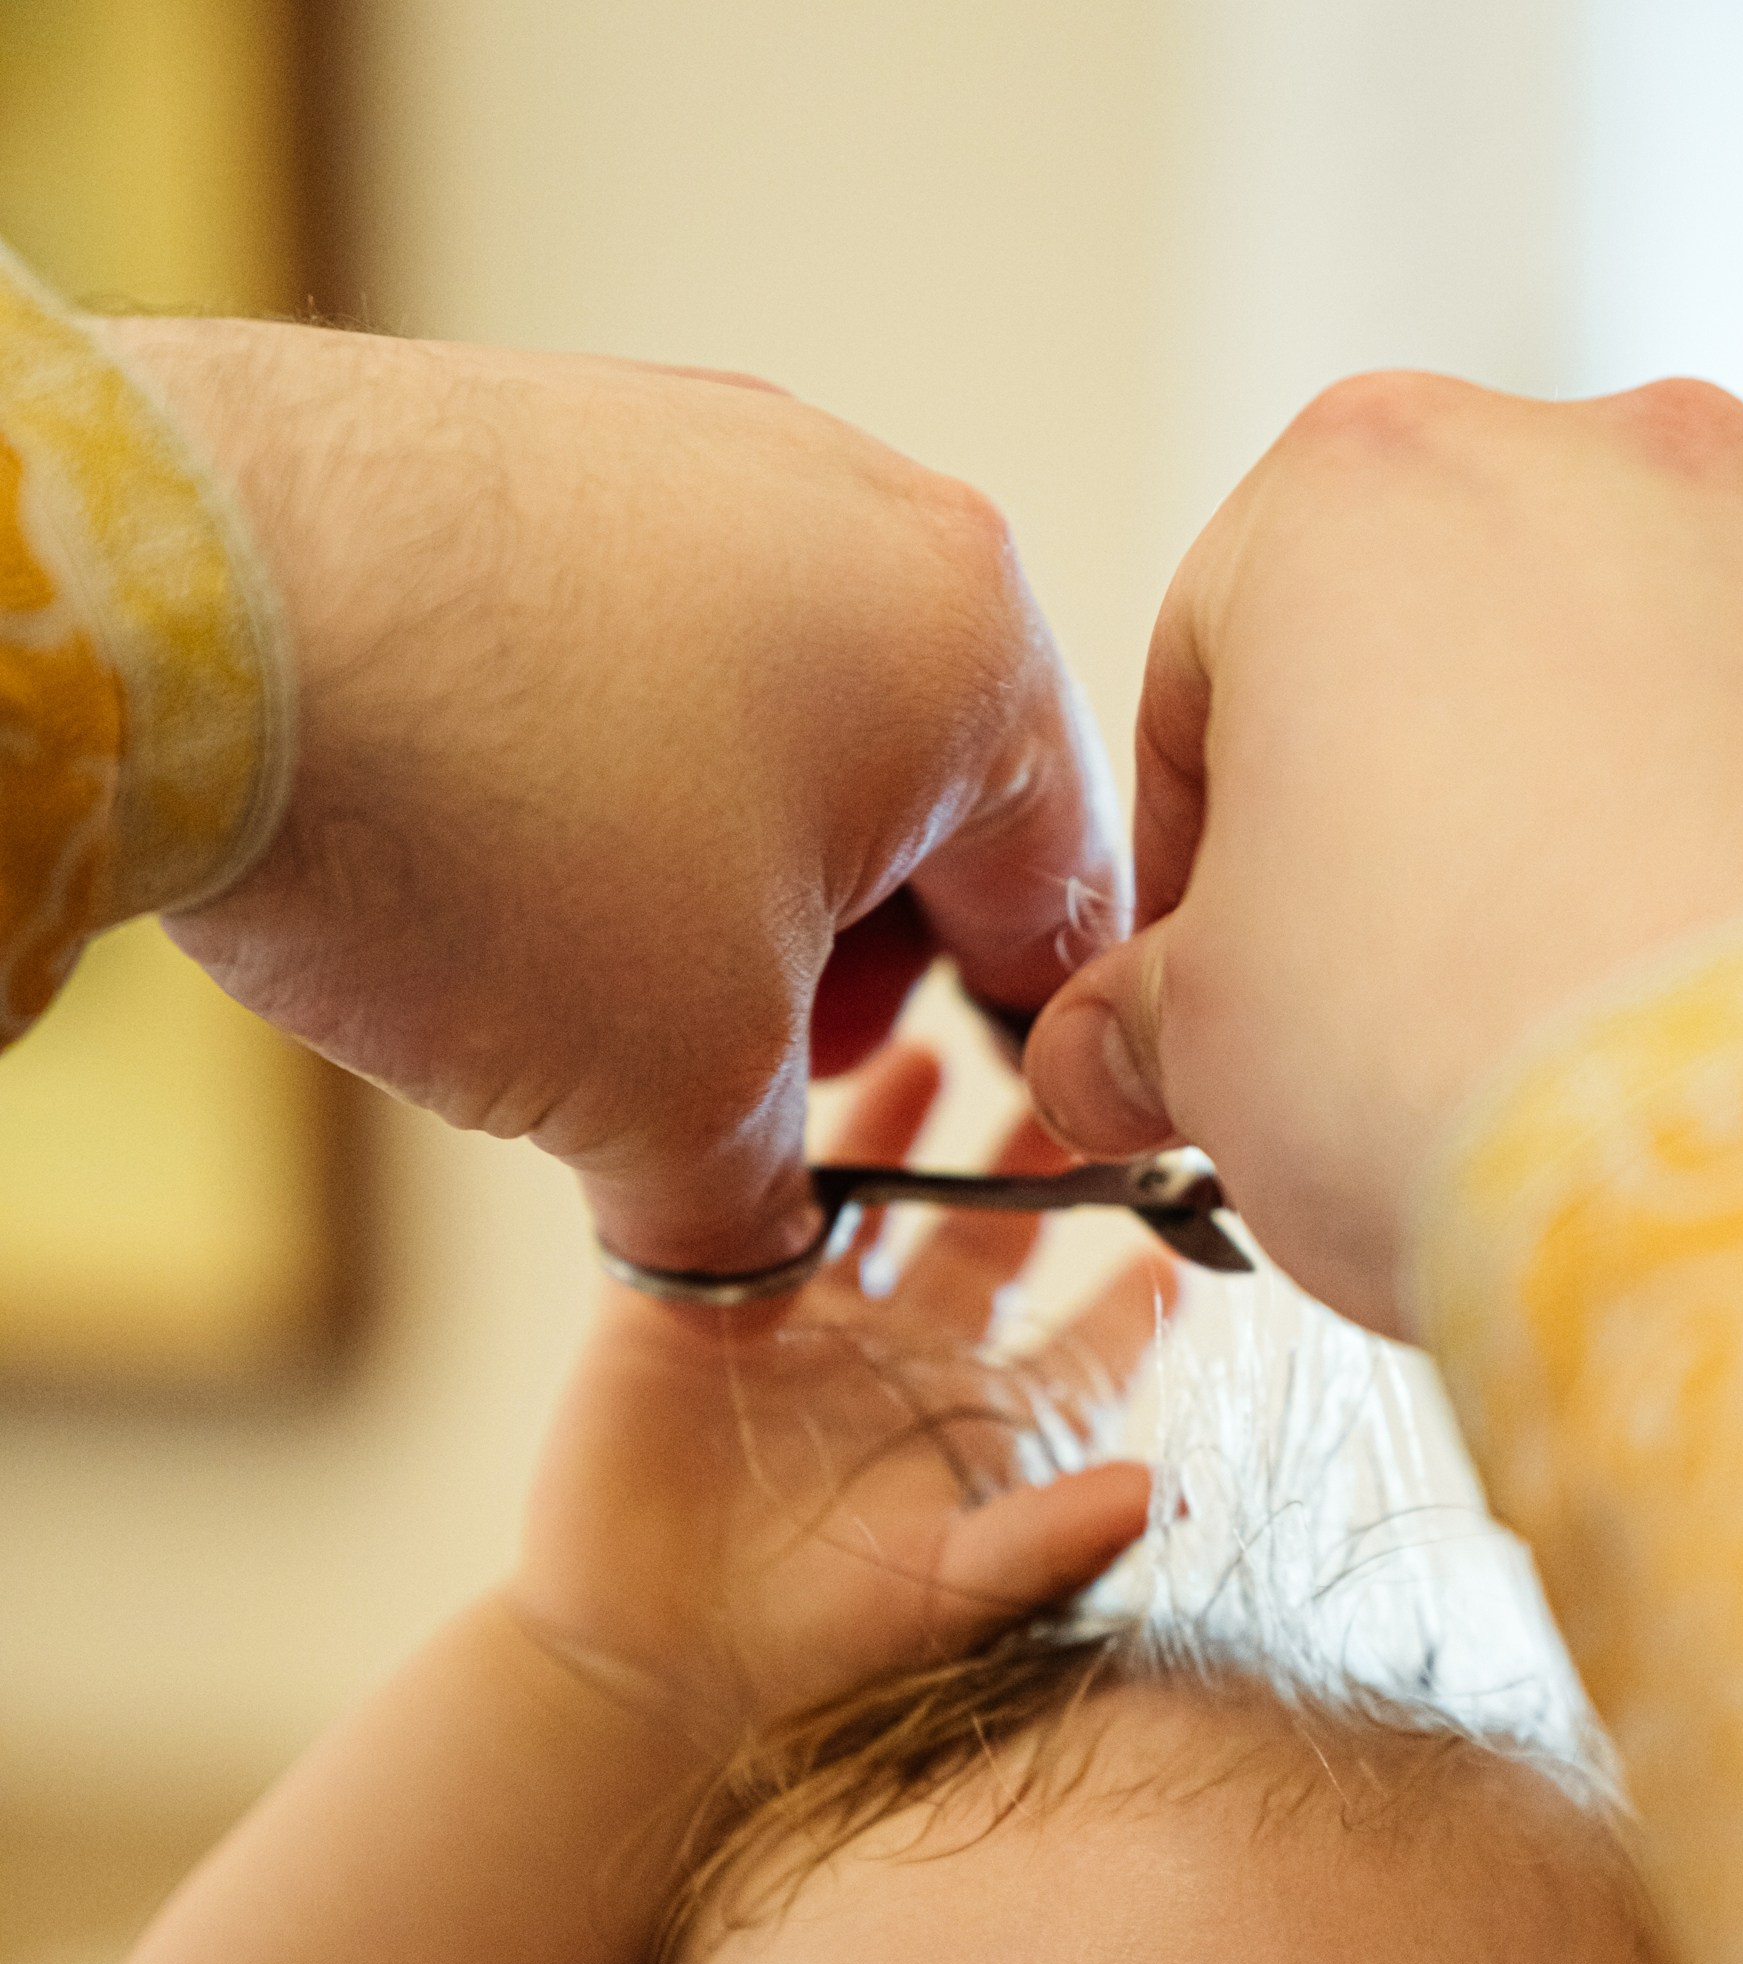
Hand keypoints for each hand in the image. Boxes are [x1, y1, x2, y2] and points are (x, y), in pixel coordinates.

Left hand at [102, 319, 1123, 1272]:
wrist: (190, 608)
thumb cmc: (496, 833)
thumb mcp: (677, 1093)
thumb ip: (759, 1205)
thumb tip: (750, 1251)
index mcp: (973, 652)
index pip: (1058, 906)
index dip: (1015, 1065)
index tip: (959, 1141)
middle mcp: (860, 508)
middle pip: (917, 807)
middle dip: (842, 973)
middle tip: (735, 1075)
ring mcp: (689, 452)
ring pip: (771, 725)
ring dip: (719, 885)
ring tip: (593, 976)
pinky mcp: (538, 437)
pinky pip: (630, 648)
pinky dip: (602, 776)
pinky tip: (500, 854)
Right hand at [506, 1044, 1174, 1750]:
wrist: (652, 1664)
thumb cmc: (822, 1648)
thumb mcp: (955, 1593)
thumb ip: (1053, 1540)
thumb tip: (1161, 1489)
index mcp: (985, 1420)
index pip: (1089, 1331)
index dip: (1142, 1277)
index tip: (1198, 1206)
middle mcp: (908, 1356)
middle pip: (992, 1225)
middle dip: (1037, 1149)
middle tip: (1080, 1070)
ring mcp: (805, 1322)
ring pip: (873, 1188)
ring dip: (910, 1113)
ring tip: (945, 1044)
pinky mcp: (701, 1299)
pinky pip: (743, 1192)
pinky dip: (769, 1133)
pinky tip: (793, 1068)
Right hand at [1024, 374, 1742, 1327]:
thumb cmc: (1469, 1062)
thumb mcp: (1210, 1049)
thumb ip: (1135, 1015)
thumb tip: (1111, 1051)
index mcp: (1359, 496)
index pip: (1215, 650)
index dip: (1194, 830)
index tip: (1204, 953)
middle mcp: (1600, 458)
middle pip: (1446, 631)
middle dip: (1406, 797)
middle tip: (1392, 985)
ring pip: (1649, 664)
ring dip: (1597, 801)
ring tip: (1583, 1000)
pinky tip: (1732, 987)